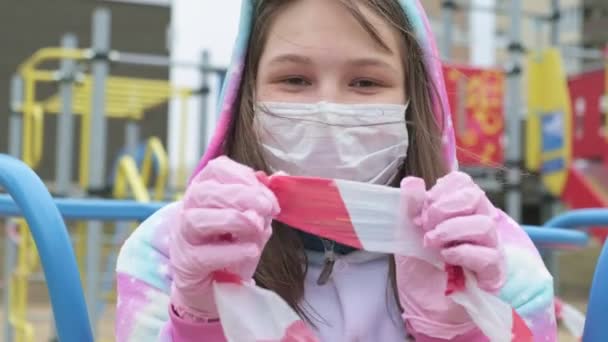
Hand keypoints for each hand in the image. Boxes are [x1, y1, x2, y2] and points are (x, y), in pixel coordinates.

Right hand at [170, 156, 279, 318]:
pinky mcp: (186, 265)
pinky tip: (251, 250)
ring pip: (197, 219)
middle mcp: (187, 210)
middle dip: (240, 195)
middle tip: (268, 208)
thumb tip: (278, 177)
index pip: (216, 169)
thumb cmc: (231, 248)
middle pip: (204, 191)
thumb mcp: (251, 223)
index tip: (268, 195)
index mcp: (204, 192)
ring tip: (257, 227)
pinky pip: (204, 255)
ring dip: (232, 220)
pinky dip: (231, 251)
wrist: (214, 289)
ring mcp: (182, 238)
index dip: (243, 176)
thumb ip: (261, 203)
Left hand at [395, 172, 504, 338]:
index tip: (421, 209)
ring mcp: (490, 246)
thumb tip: (412, 182)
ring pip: (484, 225)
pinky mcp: (493, 272)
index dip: (440, 191)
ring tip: (431, 242)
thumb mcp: (406, 231)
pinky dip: (463, 253)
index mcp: (461, 208)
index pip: (462, 182)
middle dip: (444, 208)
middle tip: (424, 225)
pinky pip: (488, 256)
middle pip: (476, 197)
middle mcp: (479, 221)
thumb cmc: (419, 261)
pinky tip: (445, 258)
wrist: (421, 299)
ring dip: (452, 231)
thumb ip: (410, 206)